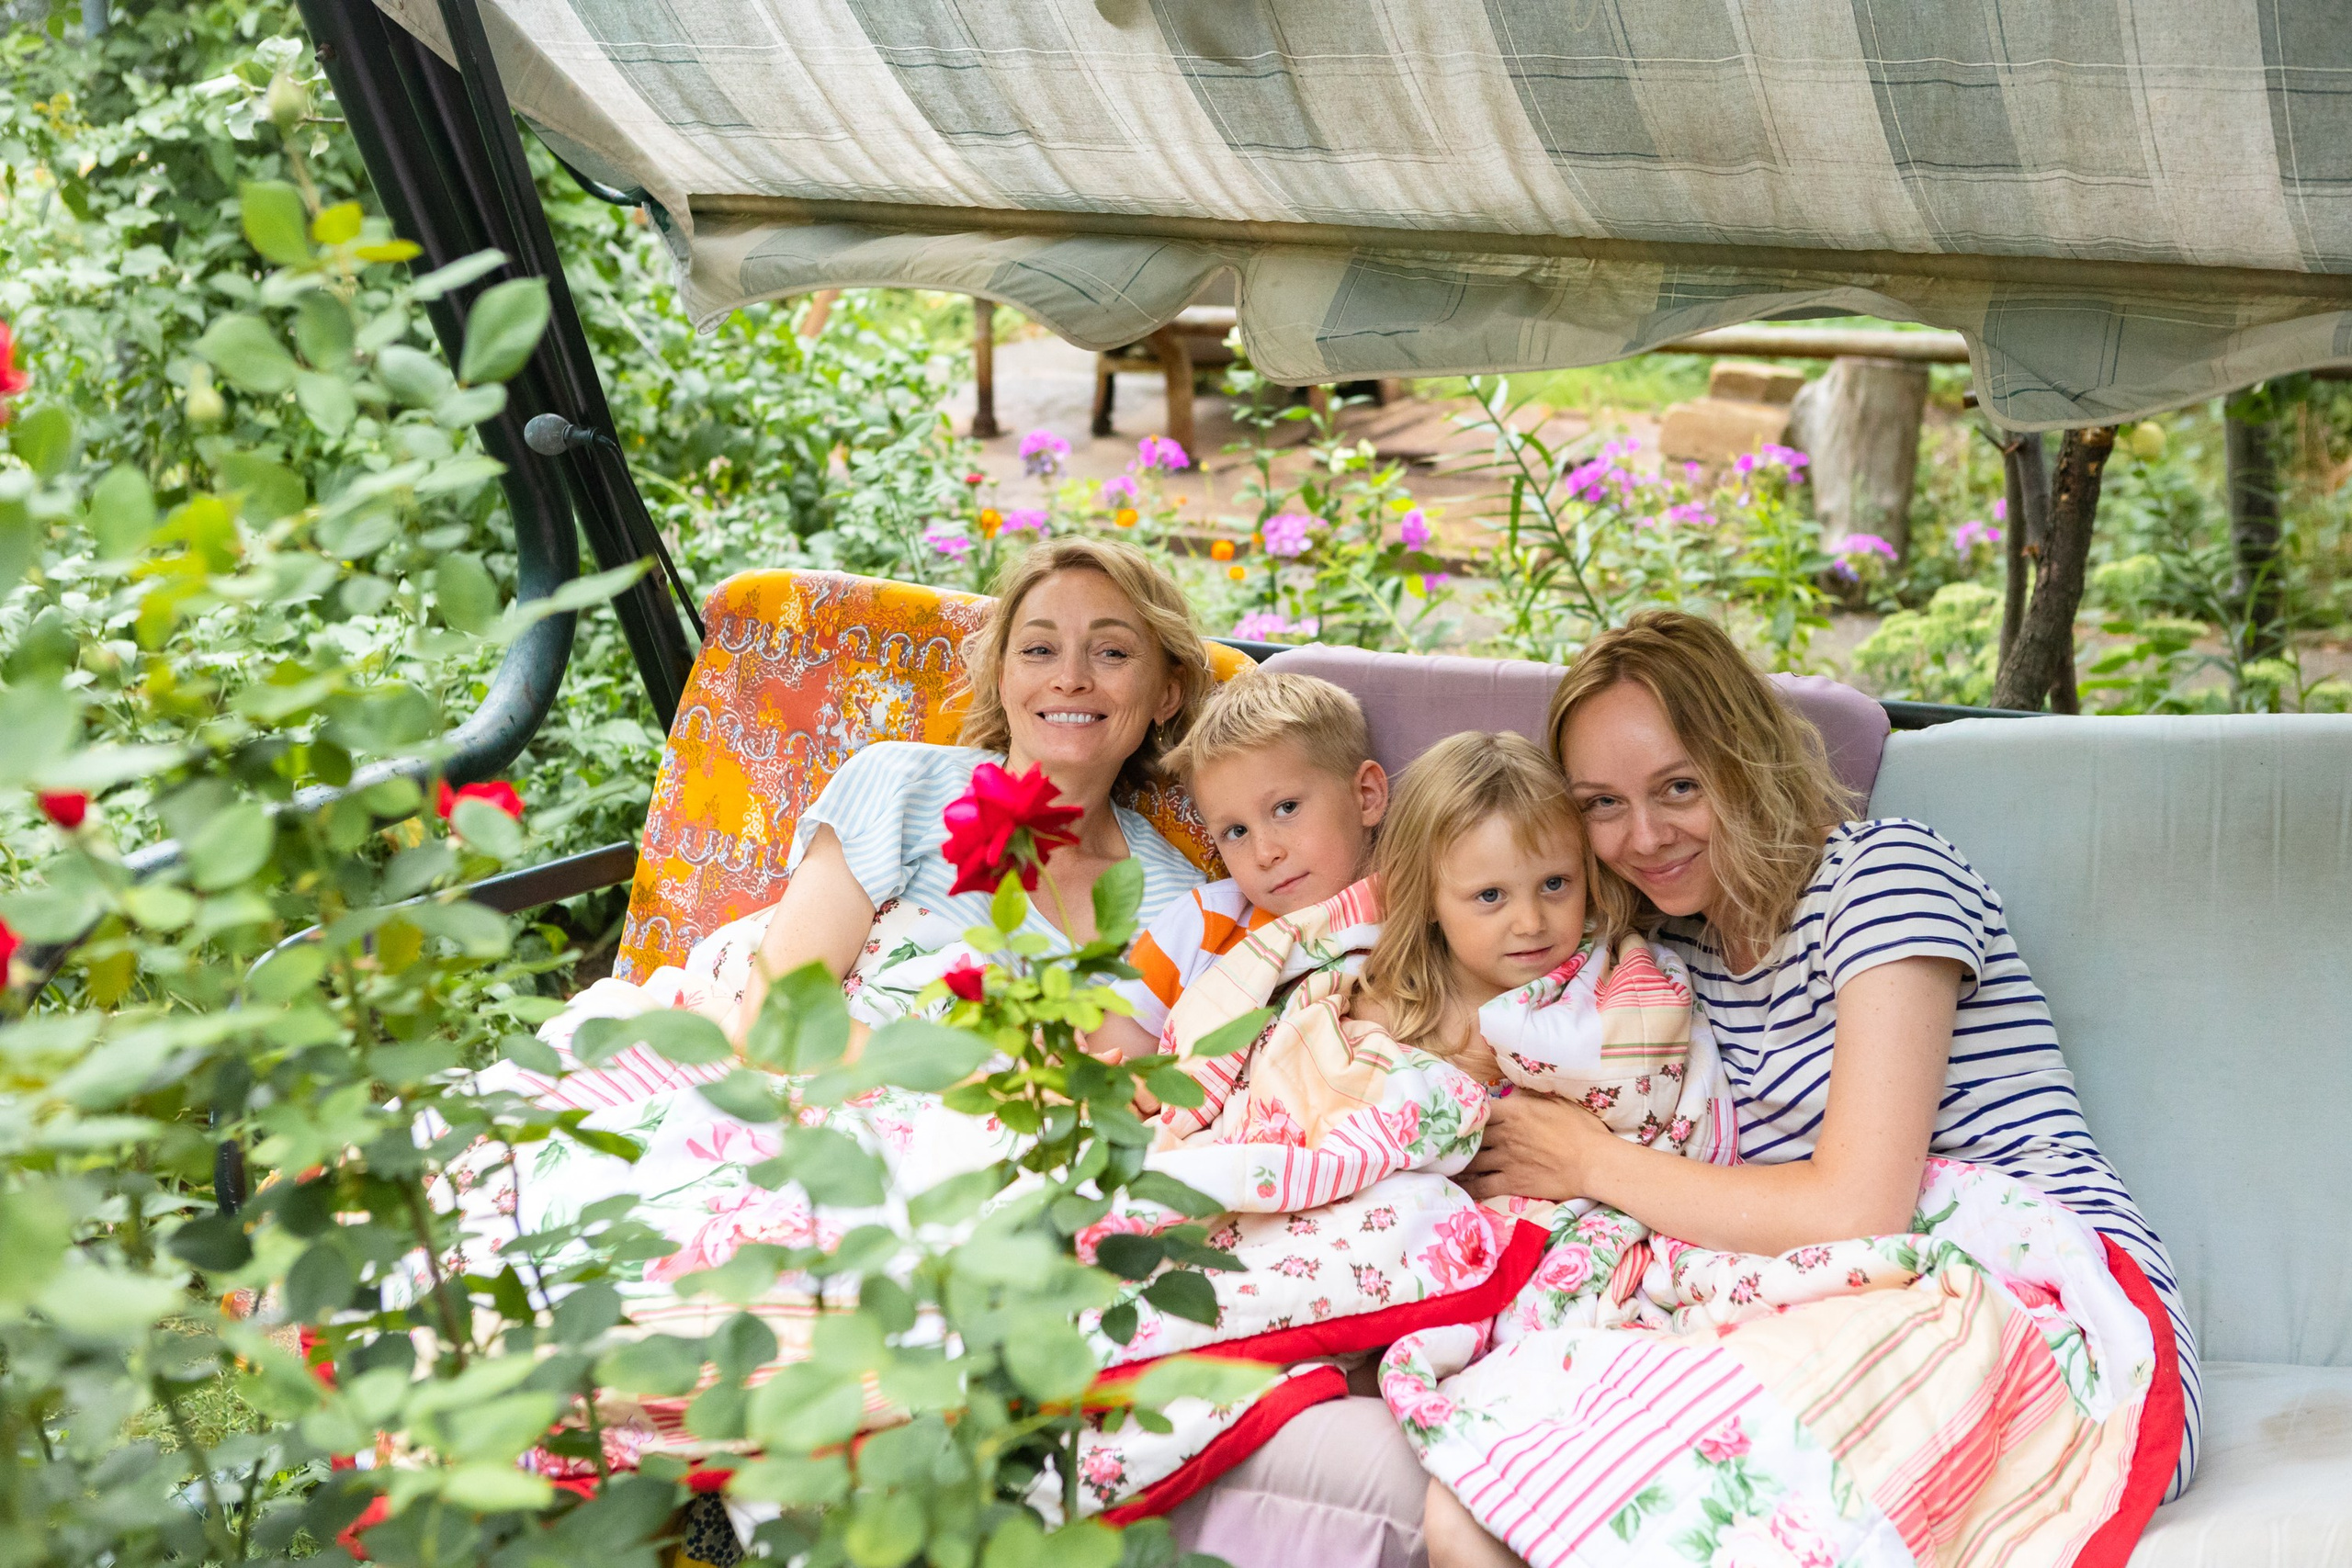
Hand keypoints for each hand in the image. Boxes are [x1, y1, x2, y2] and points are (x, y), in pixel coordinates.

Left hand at [1458, 1091, 1611, 1203]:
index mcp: (1514, 1111)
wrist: (1593, 1163)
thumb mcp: (1556, 1101)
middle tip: (1445, 1140)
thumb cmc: (1581, 1129)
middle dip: (1457, 1137)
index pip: (1478, 1108)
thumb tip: (1510, 1094)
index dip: (1467, 1111)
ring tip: (1446, 1162)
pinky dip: (1469, 1185)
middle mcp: (1504, 1134)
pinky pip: (1481, 1186)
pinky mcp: (1511, 1183)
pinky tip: (1460, 1185)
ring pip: (1470, 1161)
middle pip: (1469, 1135)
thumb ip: (1528, 1097)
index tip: (1459, 1114)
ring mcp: (1505, 1160)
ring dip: (1457, 1161)